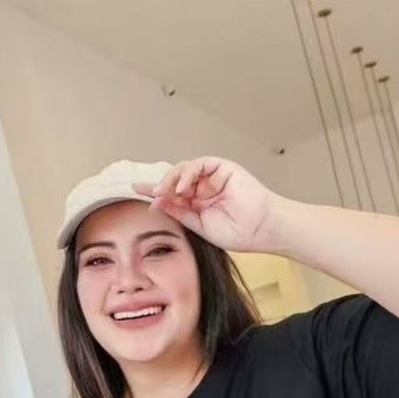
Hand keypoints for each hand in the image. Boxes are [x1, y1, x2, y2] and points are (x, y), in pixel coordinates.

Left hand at [132, 157, 282, 252]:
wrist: (261, 230)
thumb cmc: (238, 232)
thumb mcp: (199, 225)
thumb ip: (180, 212)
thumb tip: (157, 202)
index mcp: (199, 203)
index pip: (173, 194)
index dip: (156, 192)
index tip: (137, 191)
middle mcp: (204, 187)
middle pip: (175, 180)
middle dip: (161, 185)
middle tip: (148, 192)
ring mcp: (213, 177)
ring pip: (185, 170)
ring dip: (172, 180)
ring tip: (164, 191)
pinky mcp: (222, 167)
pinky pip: (199, 165)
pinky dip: (187, 173)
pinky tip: (181, 186)